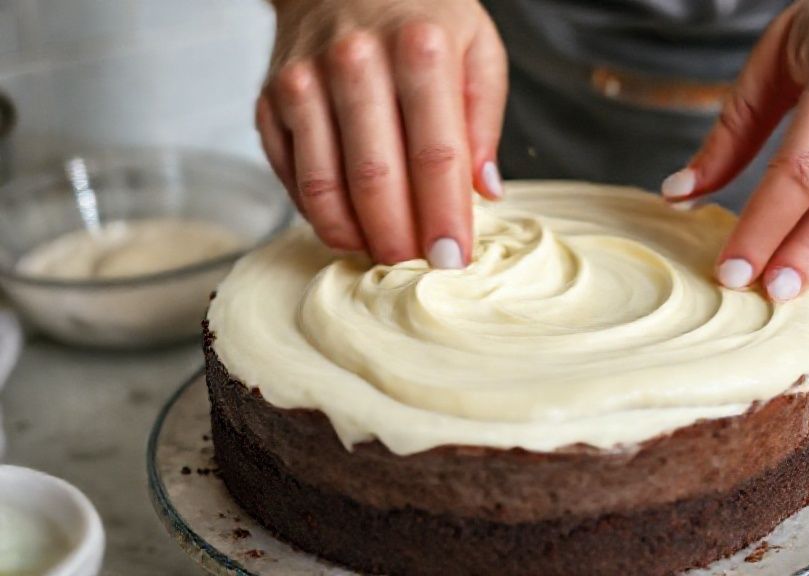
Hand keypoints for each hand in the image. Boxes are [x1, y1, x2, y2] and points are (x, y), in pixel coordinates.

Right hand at [257, 0, 506, 266]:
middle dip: (399, 240)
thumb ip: (485, 119)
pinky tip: (348, 226)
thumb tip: (483, 192)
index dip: (444, 218)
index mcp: (419, 48)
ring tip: (383, 254)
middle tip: (417, 266)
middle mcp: (355, 63)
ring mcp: (304, 82)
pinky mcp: (270, 100)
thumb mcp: (476, 45)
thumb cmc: (419, 13)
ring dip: (356, 236)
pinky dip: (320, 214)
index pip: (435, 155)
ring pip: (326, 186)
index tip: (454, 260)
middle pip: (376, 179)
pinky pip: (293, 177)